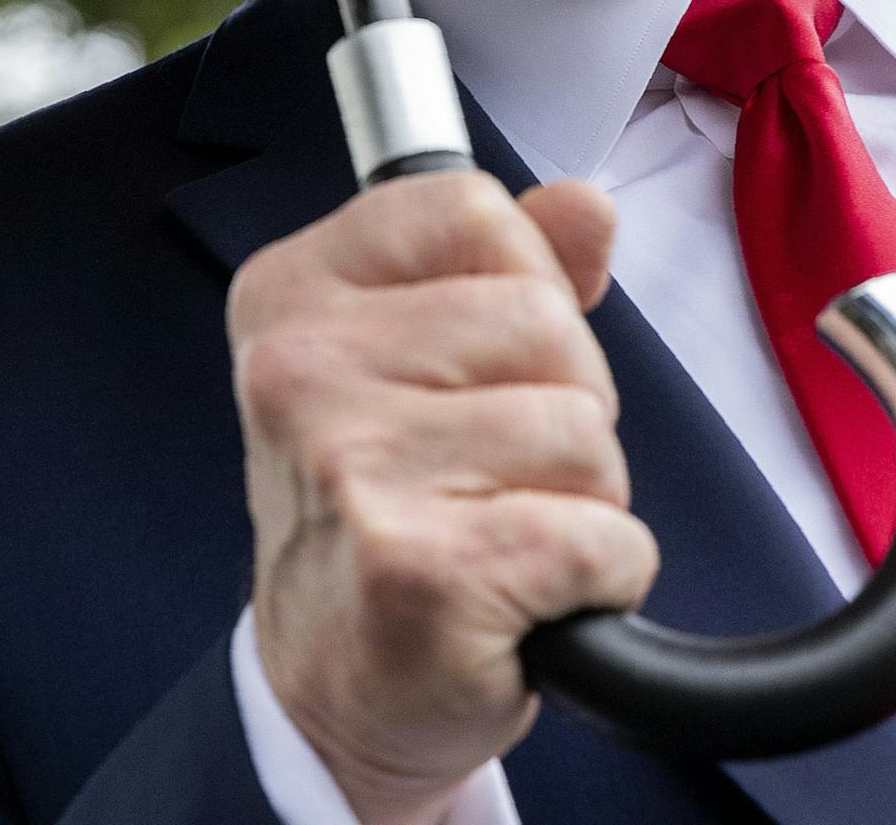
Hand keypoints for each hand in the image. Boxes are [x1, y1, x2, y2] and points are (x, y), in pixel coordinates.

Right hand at [228, 171, 656, 824]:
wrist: (334, 691)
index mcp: (294, 293)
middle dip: (565, 405)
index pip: (472, 209)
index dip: (523, 285)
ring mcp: (352, 467)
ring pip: (582, 430)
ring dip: (582, 499)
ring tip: (502, 533)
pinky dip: (600, 577)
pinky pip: (601, 537)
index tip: (481, 365)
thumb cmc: (385, 514)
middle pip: (545, 319)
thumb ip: (510, 266)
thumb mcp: (422, 359)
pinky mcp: (419, 572)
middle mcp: (300, 369)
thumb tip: (586, 206)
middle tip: (493, 474)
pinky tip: (526, 598)